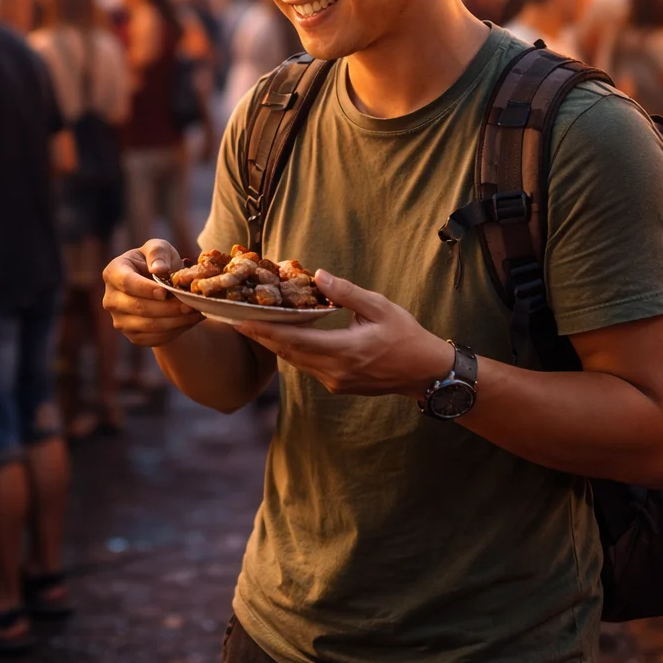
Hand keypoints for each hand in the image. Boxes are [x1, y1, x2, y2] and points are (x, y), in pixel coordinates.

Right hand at [102, 240, 203, 346]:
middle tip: (190, 304)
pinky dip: (176, 330)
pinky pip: (155, 338)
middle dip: (168, 307)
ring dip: (175, 320)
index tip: (166, 292)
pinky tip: (189, 320)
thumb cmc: (157, 262)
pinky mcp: (133, 336)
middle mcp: (111, 299)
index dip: (146, 289)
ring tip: (195, 312)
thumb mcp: (159, 248)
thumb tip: (158, 269)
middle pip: (139, 307)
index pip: (127, 283)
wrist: (159, 287)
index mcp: (113, 273)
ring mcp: (120, 320)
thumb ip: (158, 253)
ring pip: (149, 325)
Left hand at [239, 270, 454, 397]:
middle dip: (262, 336)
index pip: (293, 341)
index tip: (240, 320)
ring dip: (275, 344)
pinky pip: (308, 367)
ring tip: (254, 325)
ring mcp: (334, 382)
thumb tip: (318, 276)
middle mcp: (334, 371)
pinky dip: (293, 351)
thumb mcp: (379, 308)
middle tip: (236, 319)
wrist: (426, 373)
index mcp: (344, 350)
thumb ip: (346, 293)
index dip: (264, 331)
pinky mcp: (338, 386)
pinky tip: (284, 336)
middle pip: (288, 353)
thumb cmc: (406, 336)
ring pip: (295, 362)